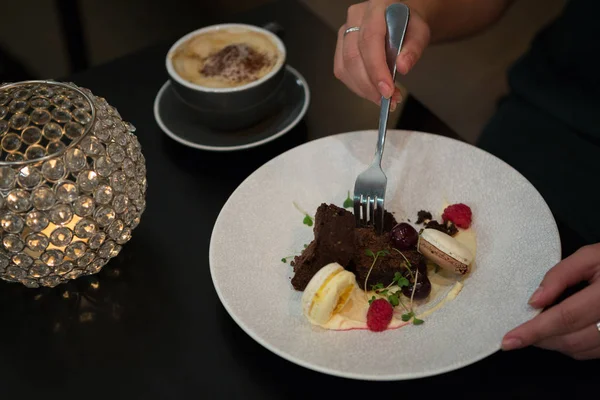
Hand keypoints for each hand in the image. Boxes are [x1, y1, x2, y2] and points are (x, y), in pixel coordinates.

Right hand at [333, 1, 430, 109]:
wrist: (398, 19)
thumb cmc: (408, 24)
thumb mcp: (420, 32)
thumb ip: (414, 48)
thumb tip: (402, 67)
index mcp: (376, 9)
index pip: (370, 40)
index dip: (376, 69)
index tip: (387, 90)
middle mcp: (355, 18)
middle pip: (353, 56)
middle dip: (370, 84)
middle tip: (388, 99)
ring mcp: (344, 32)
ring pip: (345, 67)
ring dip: (363, 89)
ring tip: (382, 99)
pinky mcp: (340, 48)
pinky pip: (342, 71)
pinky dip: (357, 87)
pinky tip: (371, 91)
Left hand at [502, 243, 599, 359]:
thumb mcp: (590, 257)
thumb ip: (560, 275)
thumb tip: (534, 300)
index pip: (564, 318)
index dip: (534, 331)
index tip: (509, 340)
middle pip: (570, 339)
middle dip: (539, 338)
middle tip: (518, 331)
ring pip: (579, 350)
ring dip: (553, 343)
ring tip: (537, 329)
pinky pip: (591, 352)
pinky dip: (571, 345)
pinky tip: (560, 331)